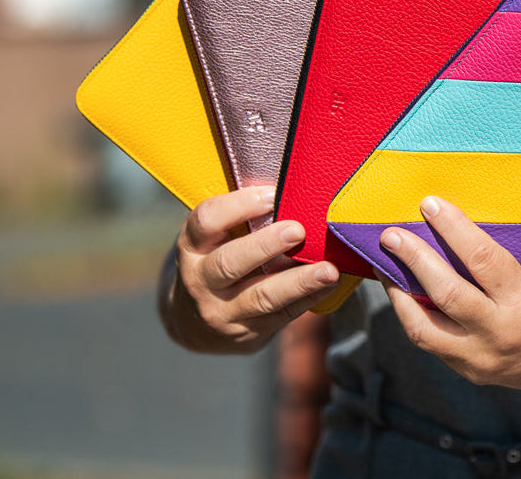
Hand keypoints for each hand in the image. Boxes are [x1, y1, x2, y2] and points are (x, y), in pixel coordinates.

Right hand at [159, 186, 341, 353]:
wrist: (193, 322)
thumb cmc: (216, 258)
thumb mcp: (214, 237)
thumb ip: (241, 216)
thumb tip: (293, 188)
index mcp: (192, 246)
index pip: (206, 222)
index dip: (238, 206)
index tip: (272, 194)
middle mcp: (200, 280)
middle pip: (230, 263)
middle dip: (265, 246)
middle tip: (297, 230)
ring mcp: (222, 311)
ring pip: (260, 297)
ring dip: (298, 282)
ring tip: (328, 270)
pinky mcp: (247, 333)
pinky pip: (281, 316)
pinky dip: (308, 299)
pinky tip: (328, 285)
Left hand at [379, 196, 520, 397]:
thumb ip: (510, 248)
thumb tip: (468, 214)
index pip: (481, 259)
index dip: (453, 228)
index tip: (430, 204)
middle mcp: (501, 332)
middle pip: (446, 293)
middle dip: (414, 258)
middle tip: (391, 233)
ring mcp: (483, 358)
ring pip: (425, 328)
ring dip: (398, 294)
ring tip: (383, 266)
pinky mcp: (472, 372)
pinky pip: (432, 344)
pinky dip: (413, 316)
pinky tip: (402, 293)